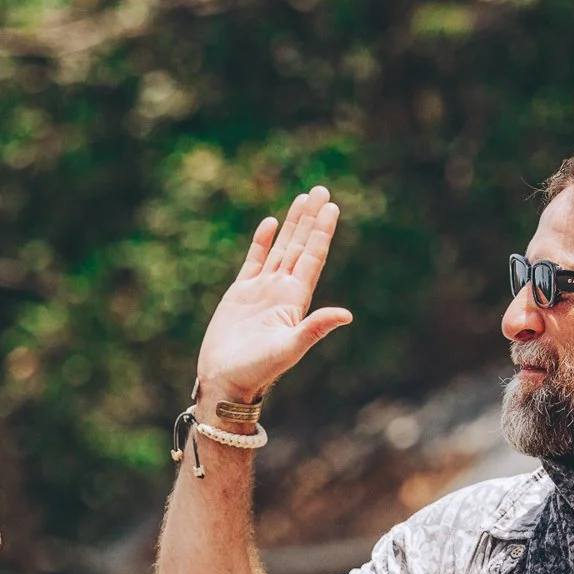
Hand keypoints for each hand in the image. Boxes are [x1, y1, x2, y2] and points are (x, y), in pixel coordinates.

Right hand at [196, 188, 347, 407]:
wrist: (226, 382)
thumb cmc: (256, 371)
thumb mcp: (289, 349)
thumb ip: (315, 329)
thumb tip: (347, 315)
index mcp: (295, 300)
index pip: (312, 257)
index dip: (321, 232)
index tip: (331, 207)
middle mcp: (282, 290)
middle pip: (300, 246)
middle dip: (310, 219)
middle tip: (321, 190)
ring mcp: (261, 290)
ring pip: (280, 249)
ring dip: (292, 224)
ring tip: (302, 198)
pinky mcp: (240, 294)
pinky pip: (254, 260)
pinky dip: (262, 241)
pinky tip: (270, 223)